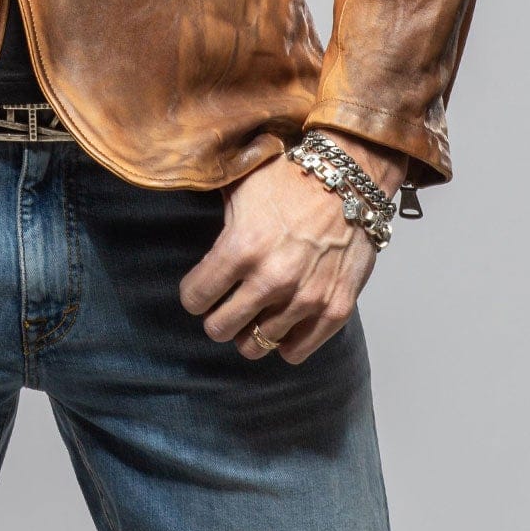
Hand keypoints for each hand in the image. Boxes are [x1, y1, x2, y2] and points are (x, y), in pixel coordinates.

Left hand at [179, 131, 407, 364]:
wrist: (349, 178)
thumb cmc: (290, 179)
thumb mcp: (239, 188)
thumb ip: (214, 219)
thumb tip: (180, 220)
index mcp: (241, 248)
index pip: (195, 298)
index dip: (193, 294)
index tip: (201, 289)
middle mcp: (271, 279)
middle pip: (219, 329)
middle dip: (216, 318)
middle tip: (225, 305)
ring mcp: (305, 298)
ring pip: (256, 345)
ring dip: (250, 332)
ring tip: (254, 314)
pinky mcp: (335, 309)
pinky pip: (296, 352)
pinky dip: (285, 343)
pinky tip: (282, 325)